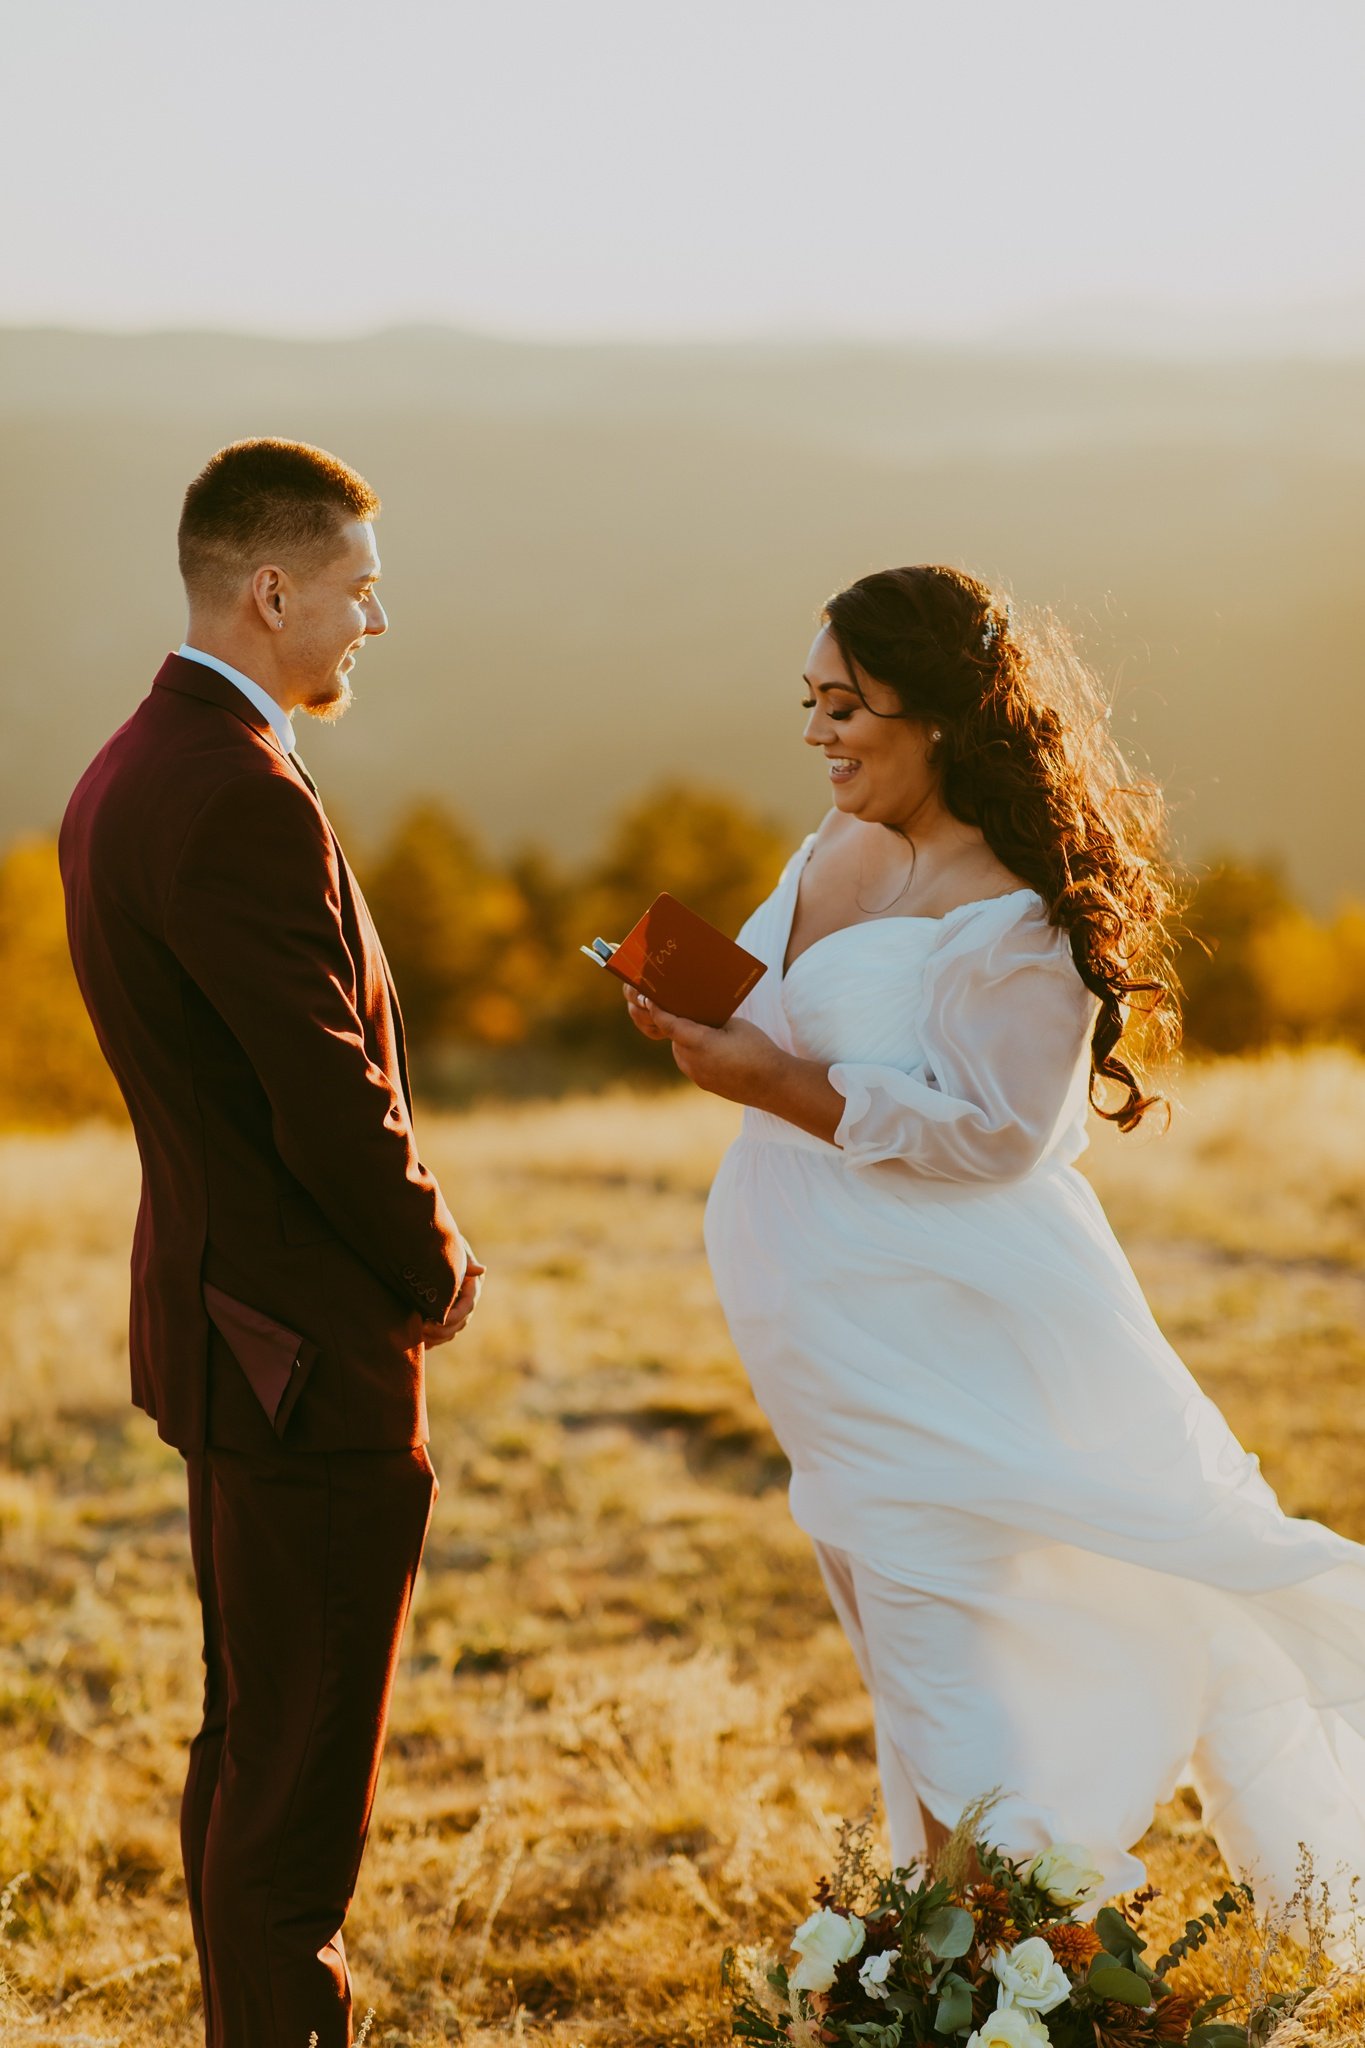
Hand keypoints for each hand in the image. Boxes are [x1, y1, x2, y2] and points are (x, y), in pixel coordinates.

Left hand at [422, 1239, 485, 1348]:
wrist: (427, 1249)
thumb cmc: (443, 1246)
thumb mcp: (455, 1250)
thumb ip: (466, 1261)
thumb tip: (481, 1270)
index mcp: (472, 1287)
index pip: (466, 1307)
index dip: (453, 1316)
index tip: (436, 1320)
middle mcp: (466, 1302)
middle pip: (459, 1324)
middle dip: (442, 1330)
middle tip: (422, 1329)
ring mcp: (455, 1311)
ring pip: (450, 1332)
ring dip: (436, 1338)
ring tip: (419, 1336)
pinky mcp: (443, 1317)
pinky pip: (441, 1335)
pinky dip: (431, 1340)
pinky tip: (420, 1342)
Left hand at [623, 985, 783, 1104]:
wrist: (773, 1084)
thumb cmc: (757, 1049)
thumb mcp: (735, 1025)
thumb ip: (712, 1020)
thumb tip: (700, 1018)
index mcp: (698, 1042)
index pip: (669, 1024)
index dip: (658, 1011)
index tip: (651, 1000)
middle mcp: (692, 1061)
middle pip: (675, 1037)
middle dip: (678, 1024)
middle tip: (684, 1009)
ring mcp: (696, 1075)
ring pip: (681, 1051)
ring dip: (686, 1040)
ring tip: (702, 1029)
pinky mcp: (704, 1084)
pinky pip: (691, 1064)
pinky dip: (694, 1053)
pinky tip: (710, 1047)